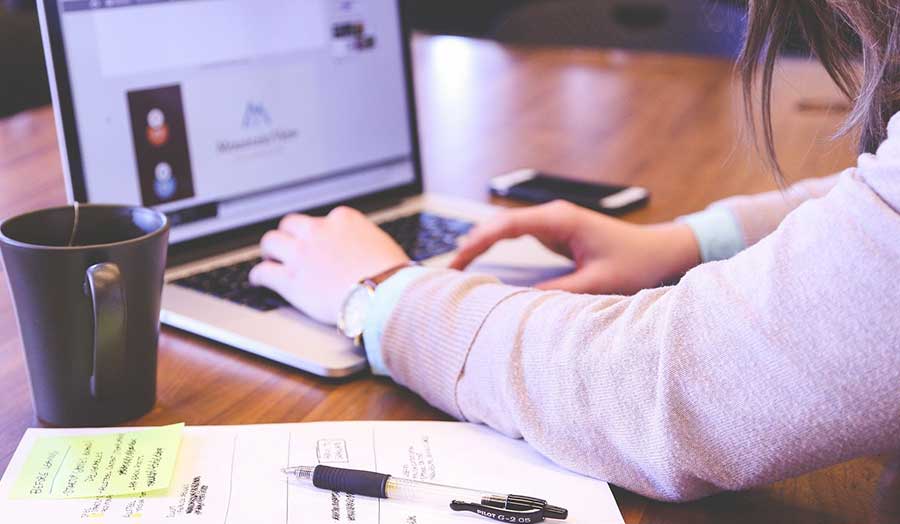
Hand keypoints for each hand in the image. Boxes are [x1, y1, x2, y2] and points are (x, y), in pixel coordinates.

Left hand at [249, 206, 408, 323]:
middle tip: (287, 245)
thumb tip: (366, 251)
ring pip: (271, 242)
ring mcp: (301, 254)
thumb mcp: (381, 245)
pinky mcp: (290, 279)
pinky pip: (264, 272)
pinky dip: (259, 275)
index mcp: (343, 219)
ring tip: (269, 258)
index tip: (317, 241)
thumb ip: (364, 242)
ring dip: (269, 250)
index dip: (317, 233)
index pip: (322, 219)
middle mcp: (318, 231)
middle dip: (288, 234)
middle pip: (291, 224)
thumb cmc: (391, 275)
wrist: (383, 295)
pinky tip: (259, 280)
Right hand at [450, 200, 699, 294]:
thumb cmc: (636, 263)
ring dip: (481, 246)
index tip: (457, 262)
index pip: (506, 226)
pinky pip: (516, 238)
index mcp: (560, 220)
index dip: (477, 243)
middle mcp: (552, 216)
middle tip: (446, 272)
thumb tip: (519, 303)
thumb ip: (558, 292)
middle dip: (471, 245)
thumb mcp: (597, 283)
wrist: (661, 251)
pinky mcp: (555, 234)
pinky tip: (481, 264)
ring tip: (456, 270)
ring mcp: (553, 223)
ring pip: (504, 230)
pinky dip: (496, 249)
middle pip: (498, 225)